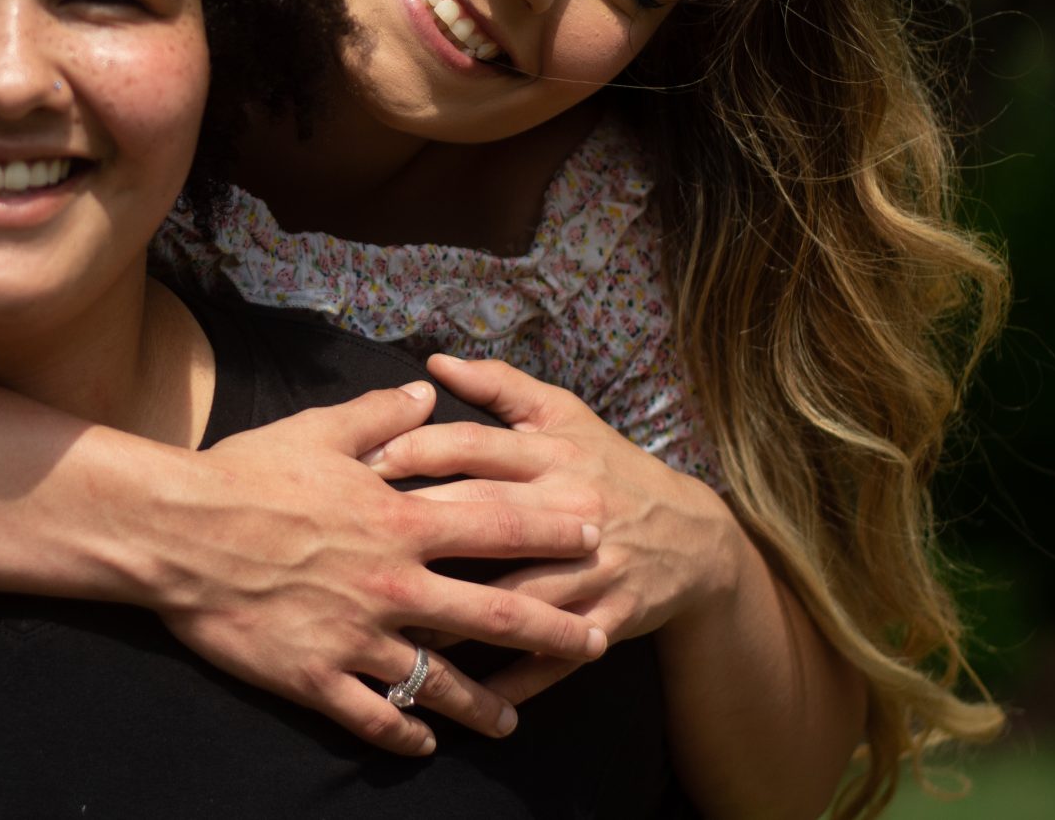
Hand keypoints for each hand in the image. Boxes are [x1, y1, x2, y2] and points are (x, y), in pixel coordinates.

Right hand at [151, 380, 609, 756]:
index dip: (551, 531)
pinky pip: (375, 719)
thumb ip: (381, 415)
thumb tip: (427, 389)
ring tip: (511, 723)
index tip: (595, 534)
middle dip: (554, 629)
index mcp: (398, 521)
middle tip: (594, 641)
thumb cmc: (244, 474)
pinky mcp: (318, 678)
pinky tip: (423, 747)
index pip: (497, 526)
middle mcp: (393, 584)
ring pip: (440, 683)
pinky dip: (404, 737)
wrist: (176, 533)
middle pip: (496, 614)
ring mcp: (359, 637)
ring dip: (483, 705)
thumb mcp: (317, 430)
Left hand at [369, 355, 745, 705]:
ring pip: (517, 592)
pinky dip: (514, 676)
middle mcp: (571, 508)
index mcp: (553, 455)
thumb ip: (500, 385)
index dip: (420, 449)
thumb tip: (434, 364)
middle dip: (423, 526)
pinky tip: (465, 691)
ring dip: (459, 612)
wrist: (695, 540)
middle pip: (488, 515)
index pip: (477, 446)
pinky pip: (555, 654)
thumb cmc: (610, 467)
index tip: (363, 460)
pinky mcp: (608, 619)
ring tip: (397, 625)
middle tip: (358, 539)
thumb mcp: (565, 416)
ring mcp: (593, 569)